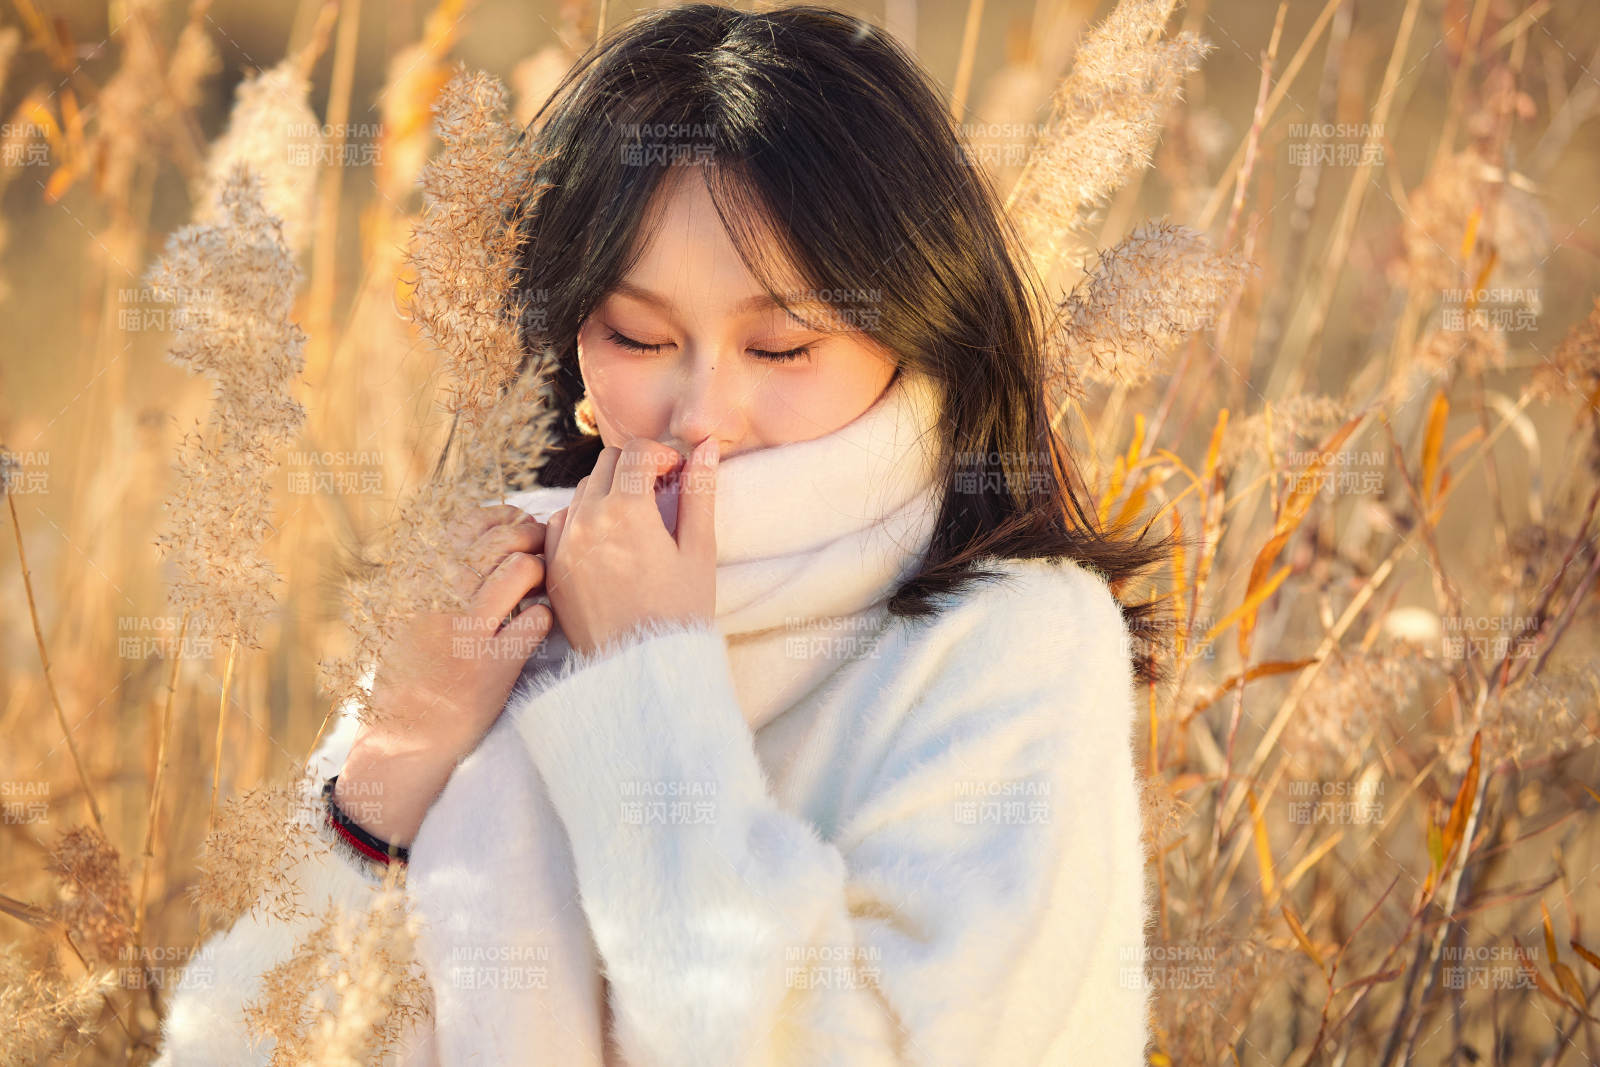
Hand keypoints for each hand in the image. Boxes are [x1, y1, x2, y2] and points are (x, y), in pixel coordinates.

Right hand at [338, 503, 552, 846]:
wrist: (404, 738)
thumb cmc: (410, 672)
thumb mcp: (404, 613)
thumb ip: (433, 574)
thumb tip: (476, 532)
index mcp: (416, 581)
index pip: (469, 523)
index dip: (504, 517)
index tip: (517, 526)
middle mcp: (439, 599)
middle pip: (502, 538)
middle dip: (532, 537)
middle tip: (540, 551)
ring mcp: (467, 631)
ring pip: (522, 569)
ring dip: (540, 573)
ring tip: (537, 589)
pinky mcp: (493, 665)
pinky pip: (537, 619)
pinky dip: (544, 617)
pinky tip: (534, 626)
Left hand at [543, 436, 718, 657]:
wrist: (642, 669)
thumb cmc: (679, 612)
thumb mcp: (698, 550)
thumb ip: (700, 493)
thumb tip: (706, 446)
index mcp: (626, 510)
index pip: (637, 451)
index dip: (662, 455)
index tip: (677, 473)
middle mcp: (587, 520)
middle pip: (606, 463)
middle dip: (635, 467)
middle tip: (661, 492)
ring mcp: (563, 544)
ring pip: (582, 490)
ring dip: (609, 491)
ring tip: (637, 519)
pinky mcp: (553, 568)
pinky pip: (561, 523)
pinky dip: (584, 519)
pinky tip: (609, 541)